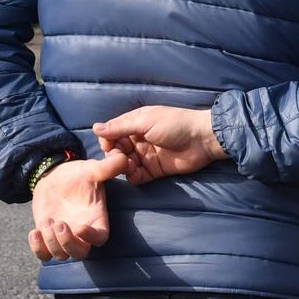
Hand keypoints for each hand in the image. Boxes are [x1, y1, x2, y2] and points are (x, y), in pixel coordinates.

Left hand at [27, 153, 129, 261]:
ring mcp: (64, 237)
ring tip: (47, 220)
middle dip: (67, 244)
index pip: (101, 238)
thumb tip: (123, 158)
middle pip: (80, 253)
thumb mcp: (90, 169)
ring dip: (51, 241)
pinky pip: (44, 255)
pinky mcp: (47, 238)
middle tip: (58, 224)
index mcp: (96, 218)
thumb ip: (107, 167)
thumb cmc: (76, 174)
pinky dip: (37, 248)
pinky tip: (34, 231)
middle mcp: (82, 231)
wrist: (53, 178)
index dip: (91, 238)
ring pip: (60, 255)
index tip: (80, 227)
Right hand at [92, 106, 227, 183]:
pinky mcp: (153, 170)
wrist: (202, 139)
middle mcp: (138, 140)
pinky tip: (134, 172)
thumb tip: (95, 127)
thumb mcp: (146, 121)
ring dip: (121, 166)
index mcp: (135, 124)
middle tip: (120, 156)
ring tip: (129, 164)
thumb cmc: (175, 123)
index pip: (112, 134)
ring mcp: (145, 156)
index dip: (107, 140)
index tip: (109, 144)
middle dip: (114, 155)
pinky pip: (136, 176)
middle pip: (115, 150)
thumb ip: (121, 126)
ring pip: (123, 164)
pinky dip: (131, 176)